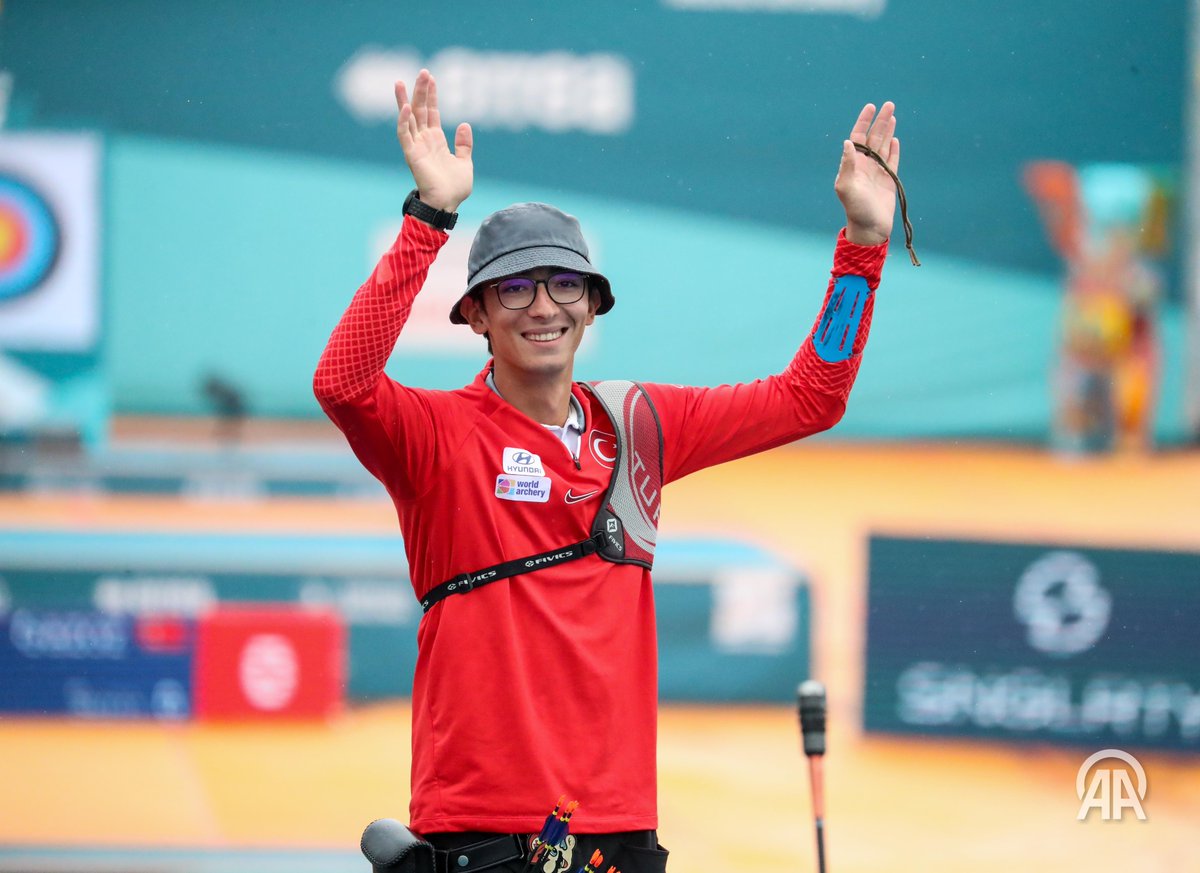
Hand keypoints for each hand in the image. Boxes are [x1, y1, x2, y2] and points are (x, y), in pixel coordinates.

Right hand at [395, 69, 472, 212]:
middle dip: (420, 91)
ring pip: (408, 118)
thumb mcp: (465, 162)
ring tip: (402, 81)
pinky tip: (405, 107)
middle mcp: (424, 140)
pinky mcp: (411, 155)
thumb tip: (465, 124)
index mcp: (436, 140)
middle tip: (422, 71)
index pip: (432, 112)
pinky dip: (403, 121)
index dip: (431, 95)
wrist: (447, 204)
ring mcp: (416, 146)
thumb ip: (464, 144)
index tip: (431, 78)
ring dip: (405, 100)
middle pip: (420, 110)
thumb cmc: (455, 188)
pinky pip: (404, 135)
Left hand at [835, 102, 898, 245]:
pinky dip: (893, 149)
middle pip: (873, 138)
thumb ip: (848, 164)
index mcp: (853, 165)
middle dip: (880, 121)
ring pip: (883, 146)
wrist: (870, 228)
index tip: (870, 107)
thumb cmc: (856, 209)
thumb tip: (848, 142)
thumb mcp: (847, 187)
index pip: (858, 137)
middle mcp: (864, 165)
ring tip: (892, 114)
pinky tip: (895, 139)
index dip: (864, 122)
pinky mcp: (888, 180)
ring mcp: (876, 172)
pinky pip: (892, 160)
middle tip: (889, 104)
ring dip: (887, 130)